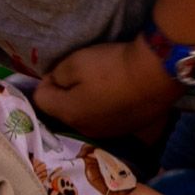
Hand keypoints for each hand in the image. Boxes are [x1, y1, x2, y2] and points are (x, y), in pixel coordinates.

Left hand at [33, 41, 183, 138]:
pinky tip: (120, 94)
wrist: (155, 75)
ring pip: (86, 117)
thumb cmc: (111, 66)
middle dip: (67, 94)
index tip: (63, 68)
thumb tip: (55, 82)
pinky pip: (107, 119)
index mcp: (68, 113)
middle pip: (64, 111)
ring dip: (88, 102)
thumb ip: (57, 74)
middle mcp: (85, 129)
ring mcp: (108, 132)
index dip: (48, 80)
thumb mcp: (75, 61)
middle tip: (83, 74)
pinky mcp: (128, 129)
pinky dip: (108, 108)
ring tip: (104, 84)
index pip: (39, 99)